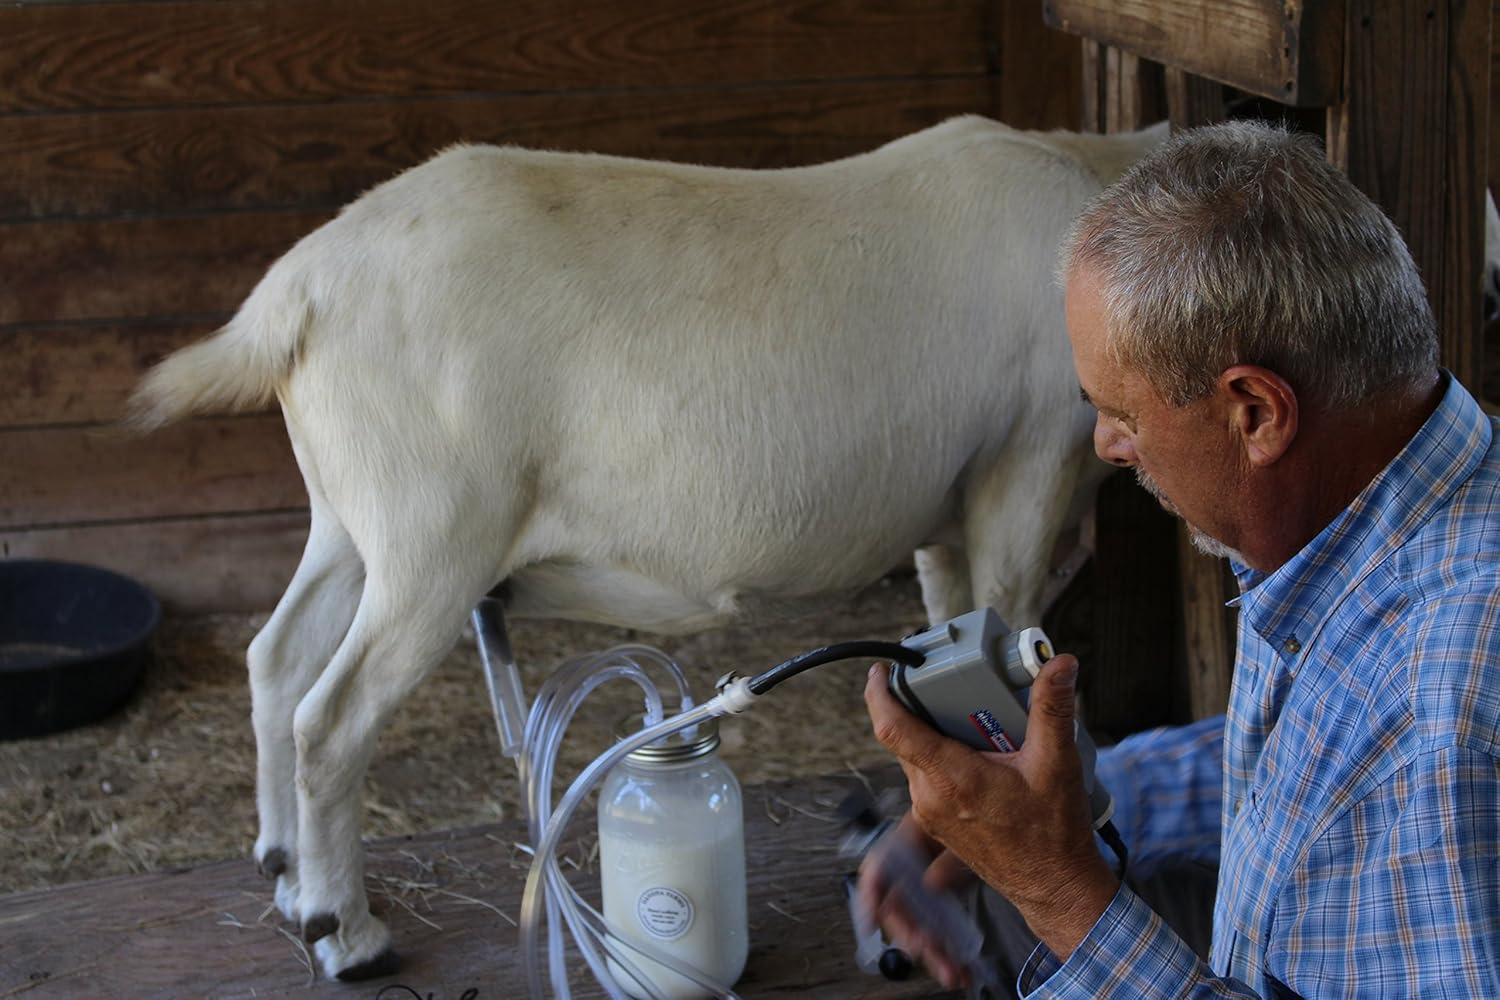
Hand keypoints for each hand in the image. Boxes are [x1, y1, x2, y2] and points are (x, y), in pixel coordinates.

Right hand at [854, 811, 977, 988]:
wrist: (1008, 814)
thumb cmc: (982, 811)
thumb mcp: (969, 832)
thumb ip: (951, 859)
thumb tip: (931, 883)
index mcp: (911, 838)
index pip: (879, 866)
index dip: (870, 894)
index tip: (871, 922)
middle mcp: (914, 865)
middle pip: (899, 906)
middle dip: (910, 933)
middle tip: (925, 948)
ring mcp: (928, 885)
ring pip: (920, 925)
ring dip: (933, 953)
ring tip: (952, 973)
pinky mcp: (945, 901)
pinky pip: (940, 930)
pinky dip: (950, 952)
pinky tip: (963, 971)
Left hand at [863, 655, 1118, 959]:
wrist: (1053, 886)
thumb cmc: (1052, 836)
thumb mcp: (1057, 764)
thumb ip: (1053, 709)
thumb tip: (1057, 667)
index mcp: (952, 779)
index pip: (893, 729)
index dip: (879, 694)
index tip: (880, 672)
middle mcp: (931, 797)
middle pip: (905, 737)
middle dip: (922, 706)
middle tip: (954, 687)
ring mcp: (930, 812)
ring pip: (915, 756)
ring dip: (935, 733)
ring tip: (975, 721)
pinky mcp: (936, 821)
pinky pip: (926, 776)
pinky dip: (942, 756)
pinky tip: (977, 754)